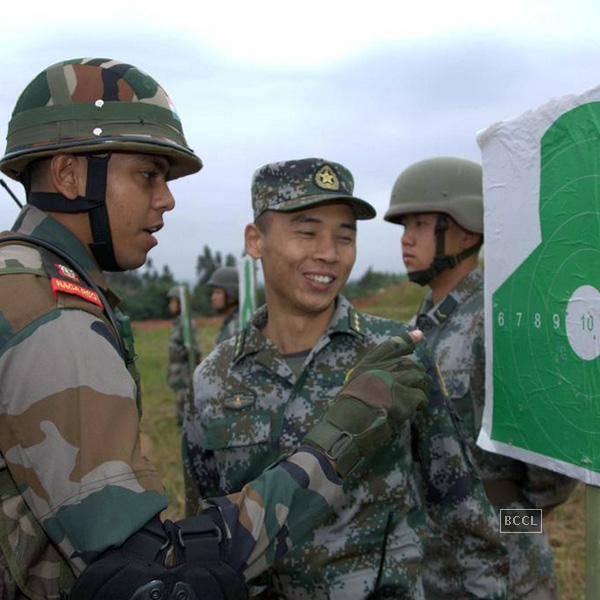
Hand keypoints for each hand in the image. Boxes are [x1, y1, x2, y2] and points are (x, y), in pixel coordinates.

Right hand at [304, 331, 430, 476]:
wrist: (345, 427)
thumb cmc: (346, 413)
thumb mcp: (354, 387)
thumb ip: (370, 379)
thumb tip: (393, 377)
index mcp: (366, 366)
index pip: (389, 346)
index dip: (406, 339)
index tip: (419, 334)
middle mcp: (379, 369)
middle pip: (409, 362)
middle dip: (417, 372)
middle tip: (419, 385)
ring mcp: (392, 381)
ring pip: (418, 376)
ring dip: (421, 387)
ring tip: (417, 399)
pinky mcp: (402, 398)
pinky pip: (420, 396)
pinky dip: (420, 404)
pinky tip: (413, 411)